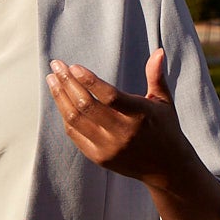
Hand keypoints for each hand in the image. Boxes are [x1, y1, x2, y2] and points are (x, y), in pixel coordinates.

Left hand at [47, 50, 196, 182]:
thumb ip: (156, 76)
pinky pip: (75, 134)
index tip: (73, 66)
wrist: (166, 167)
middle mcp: (123, 133)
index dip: (89, 80)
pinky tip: (61, 100)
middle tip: (57, 65)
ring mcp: (109, 147)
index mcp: (140, 115)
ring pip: (75, 119)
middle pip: (86, 106)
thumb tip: (158, 51)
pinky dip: (65, 115)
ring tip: (53, 79)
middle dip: (67, 83)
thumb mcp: (164, 102)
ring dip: (60, 97)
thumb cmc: (165, 128)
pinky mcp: (99, 158)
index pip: (110, 96)